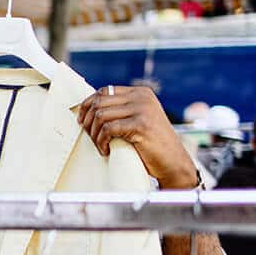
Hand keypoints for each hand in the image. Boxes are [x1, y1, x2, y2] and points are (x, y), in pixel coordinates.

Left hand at [77, 86, 197, 188]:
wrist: (173, 163)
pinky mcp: (141, 124)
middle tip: (89, 137)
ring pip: (101, 115)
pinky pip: (108, 129)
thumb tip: (89, 109)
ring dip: (95, 134)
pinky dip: (102, 141)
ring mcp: (142, 109)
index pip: (104, 91)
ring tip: (100, 146)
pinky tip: (106, 151)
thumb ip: (120, 111)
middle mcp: (141, 97)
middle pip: (99, 102)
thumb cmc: (151, 146)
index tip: (82, 121)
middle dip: (88, 121)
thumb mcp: (137, 121)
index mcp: (140, 93)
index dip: (87, 105)